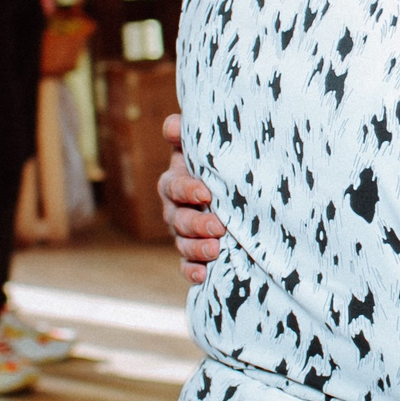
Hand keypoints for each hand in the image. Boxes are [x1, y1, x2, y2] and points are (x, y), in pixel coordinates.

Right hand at [159, 113, 225, 281]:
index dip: (188, 189)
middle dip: (196, 224)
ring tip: (215, 250)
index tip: (206, 192)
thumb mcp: (202, 147)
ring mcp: (182, 234)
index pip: (175, 186)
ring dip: (196, 249)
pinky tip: (204, 276)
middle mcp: (175, 210)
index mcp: (175, 183)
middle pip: (178, 219)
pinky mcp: (193, 254)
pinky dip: (192, 271)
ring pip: (183, 244)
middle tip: (218, 226)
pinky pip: (187, 265)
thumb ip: (188, 136)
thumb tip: (173, 124)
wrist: (226, 188)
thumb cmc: (215, 163)